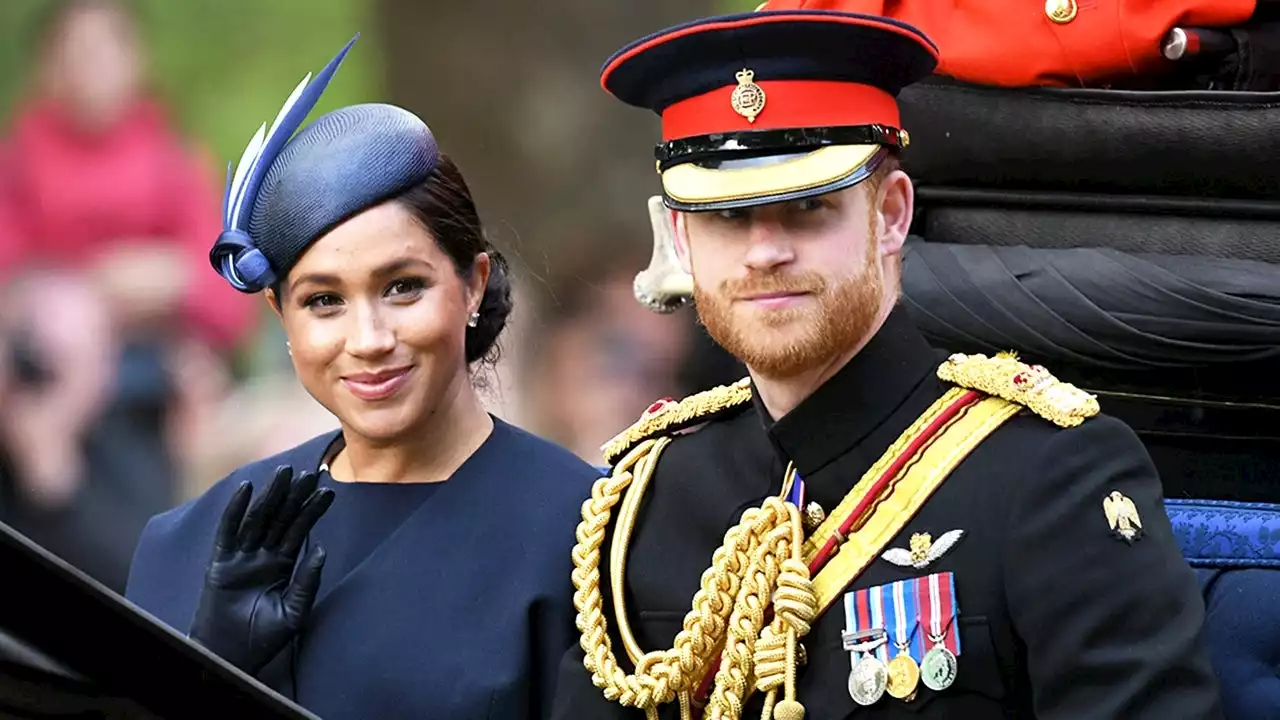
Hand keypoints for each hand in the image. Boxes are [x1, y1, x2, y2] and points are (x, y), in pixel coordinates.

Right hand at [189, 466, 334, 673]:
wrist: (233, 656)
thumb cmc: (264, 637)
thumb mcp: (294, 610)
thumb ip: (307, 581)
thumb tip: (321, 548)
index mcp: (282, 564)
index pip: (299, 530)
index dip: (312, 510)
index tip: (328, 490)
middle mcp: (262, 555)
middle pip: (280, 518)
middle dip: (294, 496)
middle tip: (310, 473)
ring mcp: (241, 557)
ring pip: (258, 519)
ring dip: (270, 495)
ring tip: (285, 473)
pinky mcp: (220, 563)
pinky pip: (228, 531)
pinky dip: (236, 509)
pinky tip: (246, 489)